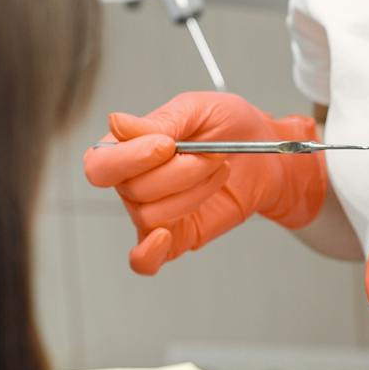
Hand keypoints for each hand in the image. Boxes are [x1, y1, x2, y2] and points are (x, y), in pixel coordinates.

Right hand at [81, 91, 326, 274]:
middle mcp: (135, 182)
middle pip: (132, 191)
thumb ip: (159, 120)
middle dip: (178, 172)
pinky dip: (148, 253)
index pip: (100, 164)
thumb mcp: (199, 109)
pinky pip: (143, 260)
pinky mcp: (175, 237)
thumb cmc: (232, 127)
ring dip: (193, 192)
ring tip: (217, 172)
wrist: (267, 154)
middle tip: (209, 156)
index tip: (168, 145)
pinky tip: (164, 237)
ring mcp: (154, 212)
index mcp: (131, 147)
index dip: (130, 157)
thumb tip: (116, 123)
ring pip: (151, 215)